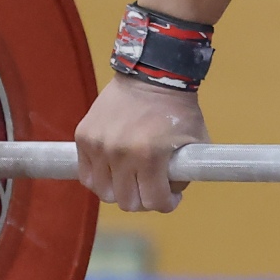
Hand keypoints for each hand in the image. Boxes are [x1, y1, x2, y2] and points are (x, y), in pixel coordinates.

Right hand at [74, 75, 208, 212]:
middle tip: (151, 188)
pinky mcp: (83, 137)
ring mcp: (98, 145)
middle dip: (144, 200)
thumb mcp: (195, 141)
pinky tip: (115, 169)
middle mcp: (120, 153)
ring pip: (104, 192)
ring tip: (132, 179)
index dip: (167, 205)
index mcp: (150, 155)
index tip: (171, 199)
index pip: (154, 201)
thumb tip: (172, 194)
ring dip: (121, 191)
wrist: (151, 75)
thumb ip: (187, 171)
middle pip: (127, 203)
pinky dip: (101, 177)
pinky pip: (87, 175)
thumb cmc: (177, 108)